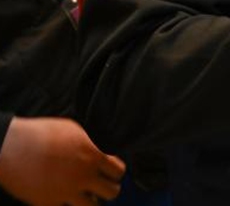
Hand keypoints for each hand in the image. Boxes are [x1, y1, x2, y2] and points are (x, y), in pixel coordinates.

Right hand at [0, 117, 124, 205]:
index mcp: (92, 156)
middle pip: (112, 192)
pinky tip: (62, 198)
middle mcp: (83, 176)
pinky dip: (66, 205)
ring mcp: (66, 193)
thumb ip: (90, 146)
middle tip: (100, 186)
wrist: (10, 147)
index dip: (116, 173)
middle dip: (108, 189)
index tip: (110, 173)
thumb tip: (100, 153)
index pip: (119, 171)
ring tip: (84, 195)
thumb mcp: (73, 131)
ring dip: (90, 201)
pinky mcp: (48, 203)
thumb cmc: (40, 134)